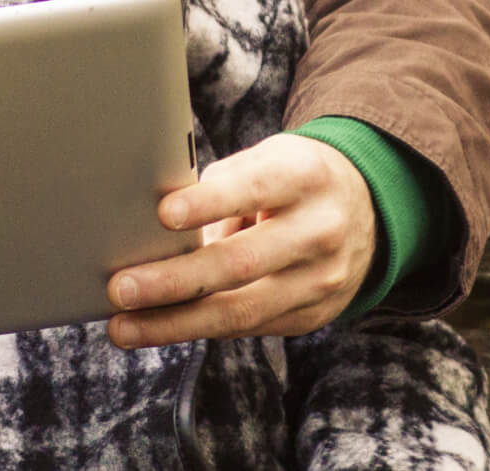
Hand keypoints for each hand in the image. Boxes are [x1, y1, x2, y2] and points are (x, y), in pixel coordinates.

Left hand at [105, 133, 374, 347]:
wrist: (368, 209)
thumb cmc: (294, 178)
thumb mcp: (270, 159)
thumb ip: (225, 185)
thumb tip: (158, 227)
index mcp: (305, 177)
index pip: (253, 189)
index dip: (208, 203)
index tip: (163, 214)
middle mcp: (319, 231)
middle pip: (241, 263)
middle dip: (175, 281)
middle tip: (121, 288)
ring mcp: (321, 281)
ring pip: (241, 312)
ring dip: (175, 324)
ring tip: (123, 327)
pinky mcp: (312, 315)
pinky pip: (248, 327)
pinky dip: (198, 329)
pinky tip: (157, 328)